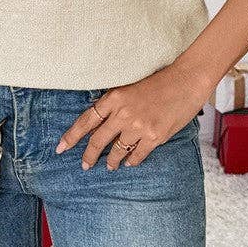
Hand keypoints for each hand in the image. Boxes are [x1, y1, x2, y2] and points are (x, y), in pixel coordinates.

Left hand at [54, 58, 215, 169]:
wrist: (186, 81)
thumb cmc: (159, 81)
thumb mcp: (129, 88)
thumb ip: (115, 104)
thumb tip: (99, 123)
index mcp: (114, 97)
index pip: (86, 120)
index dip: (71, 136)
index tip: (61, 147)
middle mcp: (123, 113)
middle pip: (98, 140)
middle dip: (89, 155)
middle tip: (85, 165)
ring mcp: (139, 127)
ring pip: (117, 151)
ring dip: (111, 161)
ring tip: (109, 166)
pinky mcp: (155, 137)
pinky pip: (137, 155)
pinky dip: (131, 161)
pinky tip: (129, 163)